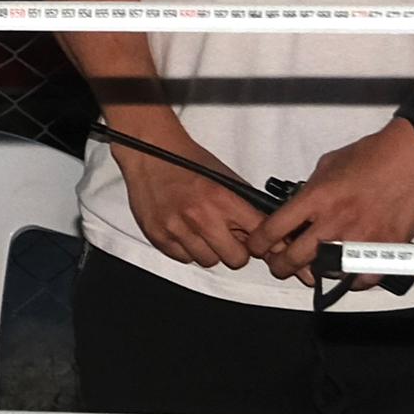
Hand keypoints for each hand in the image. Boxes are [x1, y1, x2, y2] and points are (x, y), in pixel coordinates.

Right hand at [108, 122, 274, 275]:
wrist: (149, 152)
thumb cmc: (187, 161)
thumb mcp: (225, 178)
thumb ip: (244, 206)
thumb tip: (264, 231)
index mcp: (222, 199)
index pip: (259, 237)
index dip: (262, 241)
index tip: (260, 243)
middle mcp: (201, 216)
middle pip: (236, 259)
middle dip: (236, 250)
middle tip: (229, 238)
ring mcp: (177, 228)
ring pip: (209, 261)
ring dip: (209, 250)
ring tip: (202, 231)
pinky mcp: (158, 236)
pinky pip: (183, 258)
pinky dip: (186, 249)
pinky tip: (184, 230)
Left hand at [254, 125, 413, 285]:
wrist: (413, 154)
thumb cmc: (373, 154)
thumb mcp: (328, 165)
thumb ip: (311, 189)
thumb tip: (300, 205)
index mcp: (316, 198)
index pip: (274, 228)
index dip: (260, 243)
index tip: (258, 248)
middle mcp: (335, 220)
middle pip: (295, 257)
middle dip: (281, 266)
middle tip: (280, 266)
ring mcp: (362, 236)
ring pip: (328, 271)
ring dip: (318, 273)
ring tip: (314, 271)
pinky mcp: (388, 246)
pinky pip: (364, 277)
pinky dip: (354, 280)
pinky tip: (349, 275)